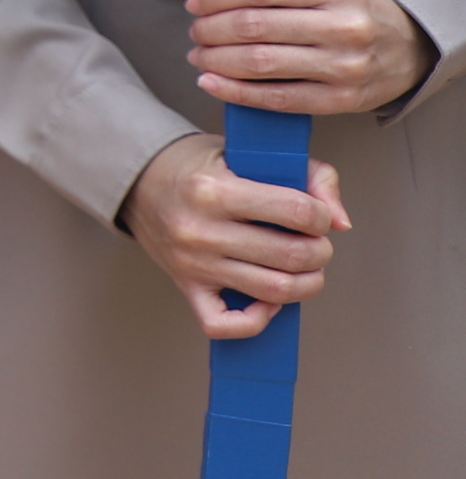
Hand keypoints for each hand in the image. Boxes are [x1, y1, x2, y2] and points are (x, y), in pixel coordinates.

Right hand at [122, 131, 347, 339]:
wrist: (137, 180)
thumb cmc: (197, 167)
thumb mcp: (246, 154)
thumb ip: (307, 175)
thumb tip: (341, 222)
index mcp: (214, 190)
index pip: (297, 211)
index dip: (322, 216)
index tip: (317, 215)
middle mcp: (200, 229)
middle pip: (291, 256)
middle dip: (320, 252)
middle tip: (315, 242)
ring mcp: (192, 263)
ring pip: (274, 292)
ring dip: (307, 284)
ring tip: (304, 268)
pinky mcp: (186, 286)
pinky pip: (225, 325)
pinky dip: (257, 321)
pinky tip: (268, 299)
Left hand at [183, 0, 434, 114]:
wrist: (410, 46)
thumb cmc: (352, 11)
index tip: (195, 1)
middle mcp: (344, 26)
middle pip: (254, 27)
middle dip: (211, 29)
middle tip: (197, 31)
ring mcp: (345, 66)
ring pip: (261, 63)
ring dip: (217, 60)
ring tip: (201, 55)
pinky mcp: (342, 99)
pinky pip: (277, 99)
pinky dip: (236, 92)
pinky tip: (213, 82)